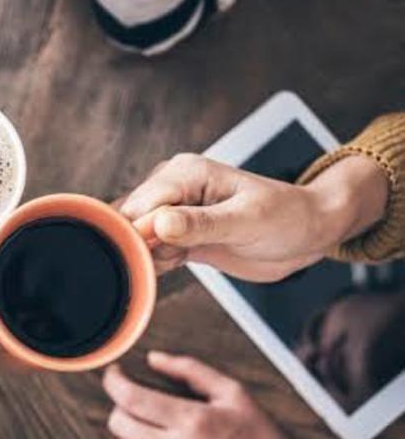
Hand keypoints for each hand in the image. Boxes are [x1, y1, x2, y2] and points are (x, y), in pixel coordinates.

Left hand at [103, 351, 366, 438]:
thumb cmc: (261, 438)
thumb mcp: (233, 393)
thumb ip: (190, 370)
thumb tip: (154, 359)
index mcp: (193, 421)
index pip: (130, 398)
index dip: (114, 381)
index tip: (115, 375)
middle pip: (118, 425)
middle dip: (122, 408)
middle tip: (138, 404)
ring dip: (130, 438)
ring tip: (153, 432)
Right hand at [118, 153, 388, 280]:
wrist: (309, 233)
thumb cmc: (288, 218)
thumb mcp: (247, 221)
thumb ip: (201, 223)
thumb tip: (159, 223)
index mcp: (185, 172)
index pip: (141, 204)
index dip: (137, 234)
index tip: (148, 258)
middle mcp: (172, 187)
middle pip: (129, 220)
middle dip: (137, 247)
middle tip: (168, 263)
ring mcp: (172, 211)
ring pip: (135, 238)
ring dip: (145, 258)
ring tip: (179, 262)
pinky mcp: (177, 235)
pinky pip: (150, 251)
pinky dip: (154, 265)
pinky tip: (176, 266)